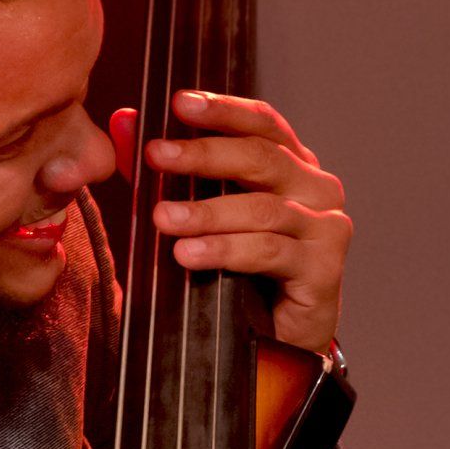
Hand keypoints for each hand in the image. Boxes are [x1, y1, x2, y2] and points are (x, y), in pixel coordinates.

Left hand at [110, 90, 351, 352]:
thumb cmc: (238, 275)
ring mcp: (326, 228)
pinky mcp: (324, 269)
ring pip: (261, 208)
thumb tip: (123, 121)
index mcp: (291, 168)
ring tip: (162, 219)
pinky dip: (224, 250)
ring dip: (206, 212)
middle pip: (261, 159)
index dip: (223, 110)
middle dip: (203, 154)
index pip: (262, 124)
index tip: (178, 103)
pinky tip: (188, 254)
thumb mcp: (200, 216)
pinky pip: (269, 251)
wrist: (275, 345)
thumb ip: (166, 171)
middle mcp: (317, 189)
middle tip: (156, 155)